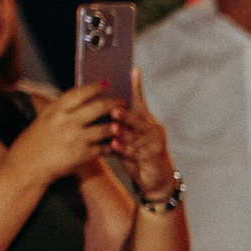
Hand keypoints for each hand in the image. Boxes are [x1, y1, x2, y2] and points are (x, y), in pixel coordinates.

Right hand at [5, 83, 114, 186]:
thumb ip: (60, 111)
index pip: (78, 93)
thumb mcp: (42, 120)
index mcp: (54, 111)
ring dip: (116, 126)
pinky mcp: (82, 155)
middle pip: (96, 108)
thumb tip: (79, 100)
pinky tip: (116, 144)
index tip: (106, 83)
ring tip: (122, 124)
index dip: (94, 87)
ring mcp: (75, 138)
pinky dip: (112, 146)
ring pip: (104, 128)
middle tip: (122, 101)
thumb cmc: (32, 145)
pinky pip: (103, 148)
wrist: (26, 169)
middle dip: (112, 103)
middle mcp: (66, 122)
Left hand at [111, 69, 177, 200]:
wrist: (155, 179)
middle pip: (138, 116)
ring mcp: (155, 140)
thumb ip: (116, 124)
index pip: (139, 99)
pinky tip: (114, 146)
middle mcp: (152, 126)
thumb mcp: (126, 137)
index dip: (136, 85)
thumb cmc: (136, 155)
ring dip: (124, 131)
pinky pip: (137, 150)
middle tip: (114, 109)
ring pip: (137, 134)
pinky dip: (125, 148)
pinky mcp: (154, 154)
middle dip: (126, 113)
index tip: (133, 70)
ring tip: (113, 129)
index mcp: (145, 119)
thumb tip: (95, 107)